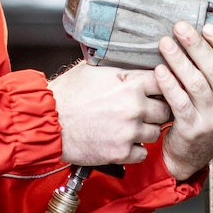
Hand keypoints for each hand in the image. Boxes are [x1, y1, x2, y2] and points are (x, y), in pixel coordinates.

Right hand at [49, 62, 170, 166]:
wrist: (47, 121)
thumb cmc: (66, 95)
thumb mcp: (92, 70)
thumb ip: (118, 68)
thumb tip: (129, 60)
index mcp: (130, 83)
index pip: (164, 81)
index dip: (159, 86)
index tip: (155, 90)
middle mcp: (134, 107)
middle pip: (165, 109)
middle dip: (155, 111)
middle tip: (142, 112)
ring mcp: (129, 131)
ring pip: (156, 132)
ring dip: (145, 131)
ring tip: (129, 127)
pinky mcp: (121, 152)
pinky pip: (143, 152)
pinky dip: (134, 149)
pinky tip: (122, 142)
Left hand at [155, 22, 212, 180]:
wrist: (194, 153)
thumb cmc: (204, 114)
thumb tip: (197, 33)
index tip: (207, 27)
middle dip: (196, 45)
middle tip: (179, 27)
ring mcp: (212, 117)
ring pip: (196, 83)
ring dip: (179, 60)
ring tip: (165, 43)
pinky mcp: (193, 128)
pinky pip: (180, 103)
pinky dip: (169, 85)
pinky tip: (159, 70)